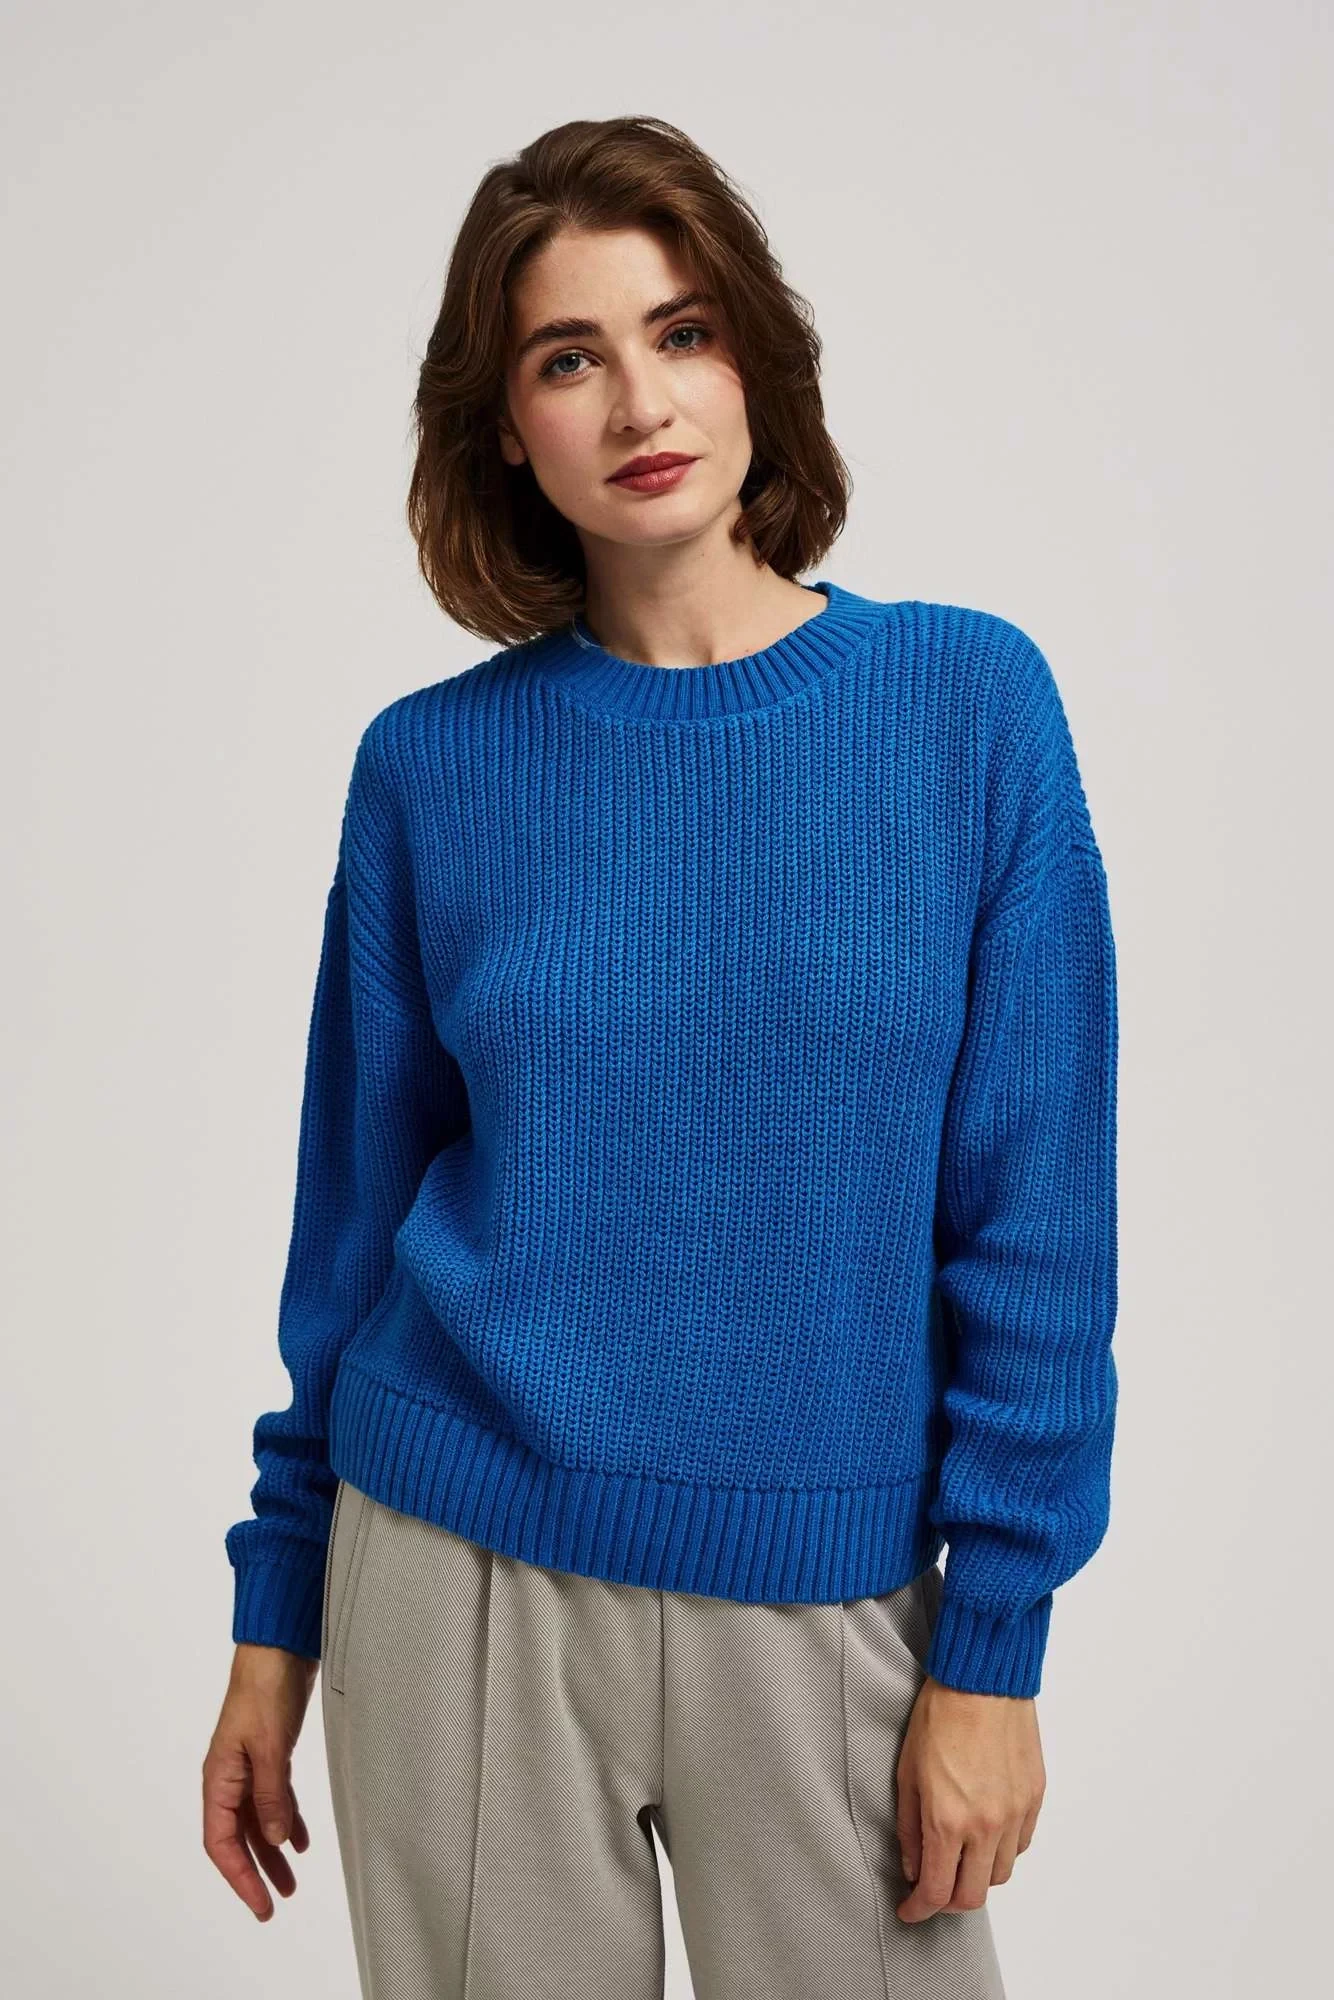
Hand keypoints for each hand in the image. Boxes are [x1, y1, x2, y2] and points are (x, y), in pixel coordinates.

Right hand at [202, 1643, 319, 1919]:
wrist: (278, 1649)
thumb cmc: (265, 1689)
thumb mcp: (270, 1747)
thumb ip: (271, 1795)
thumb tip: (273, 1841)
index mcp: (218, 1778)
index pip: (221, 1842)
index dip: (239, 1877)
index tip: (260, 1903)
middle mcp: (228, 1777)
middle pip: (238, 1838)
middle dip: (255, 1873)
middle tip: (274, 1905)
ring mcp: (248, 1766)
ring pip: (257, 1822)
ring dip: (272, 1852)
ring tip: (292, 1883)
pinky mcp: (269, 1754)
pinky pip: (273, 1799)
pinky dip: (286, 1821)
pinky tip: (301, 1841)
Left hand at [894, 1674, 1045, 1921]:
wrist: (982, 1677)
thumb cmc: (939, 1715)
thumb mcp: (907, 1772)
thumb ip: (909, 1827)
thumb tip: (914, 1866)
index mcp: (948, 1820)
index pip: (936, 1891)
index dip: (919, 1910)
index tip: (909, 1911)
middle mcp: (987, 1825)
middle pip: (973, 1896)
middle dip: (948, 1903)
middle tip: (932, 1891)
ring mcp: (1015, 1813)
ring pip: (1000, 1874)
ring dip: (977, 1876)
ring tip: (958, 1858)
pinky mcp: (1035, 1798)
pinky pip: (1021, 1844)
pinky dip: (1002, 1851)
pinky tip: (984, 1834)